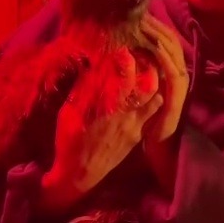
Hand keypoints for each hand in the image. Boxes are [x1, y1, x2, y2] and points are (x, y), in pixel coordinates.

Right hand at [39, 58, 163, 214]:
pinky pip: (152, 112)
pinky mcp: (139, 134)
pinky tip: (148, 92)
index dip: (126, 59)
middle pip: (147, 83)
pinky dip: (154, 98)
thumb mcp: (69, 111)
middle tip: (140, 56)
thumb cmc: (69, 139)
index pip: (123, 75)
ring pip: (154, 96)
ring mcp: (135, 124)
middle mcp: (125, 114)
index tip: (123, 50)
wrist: (81, 172)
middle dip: (146, 66)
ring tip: (146, 71)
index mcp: (106, 105)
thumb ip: (83, 89)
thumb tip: (92, 66)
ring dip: (153, 81)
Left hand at [137, 14, 189, 143]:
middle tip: (142, 13)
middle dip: (157, 26)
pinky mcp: (178, 95)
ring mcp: (180, 83)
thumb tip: (119, 51)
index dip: (155, 26)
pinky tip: (155, 46)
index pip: (164, 41)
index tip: (139, 14)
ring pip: (174, 52)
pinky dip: (164, 57)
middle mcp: (177, 73)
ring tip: (147, 24)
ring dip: (160, 37)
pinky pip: (173, 71)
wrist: (156, 141)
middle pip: (171, 41)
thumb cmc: (144, 116)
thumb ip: (134, 71)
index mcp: (169, 69)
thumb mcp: (137, 88)